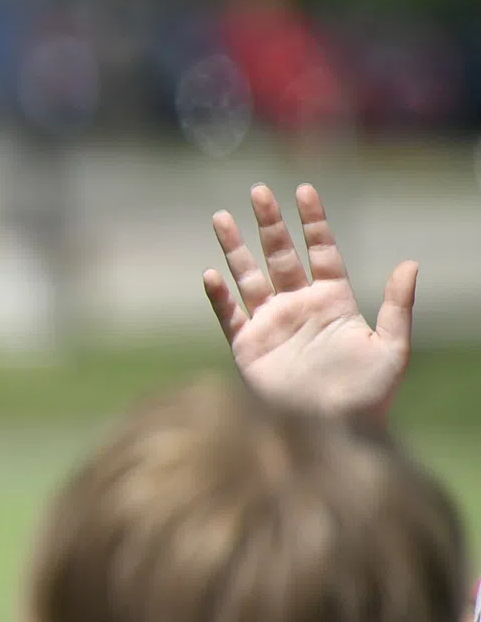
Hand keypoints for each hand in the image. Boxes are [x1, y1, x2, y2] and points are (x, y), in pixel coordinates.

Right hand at [201, 182, 416, 426]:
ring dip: (235, 248)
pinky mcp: (248, 347)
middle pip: (279, 255)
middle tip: (257, 191)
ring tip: (220, 217)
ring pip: (249, 276)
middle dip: (269, 223)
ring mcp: (271, 325)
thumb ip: (398, 305)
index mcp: (334, 302)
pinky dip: (219, 296)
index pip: (321, 252)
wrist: (334, 431)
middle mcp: (299, 307)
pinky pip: (230, 315)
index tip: (304, 191)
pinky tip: (211, 274)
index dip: (313, 222)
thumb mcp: (392, 347)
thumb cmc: (369, 394)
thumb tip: (410, 263)